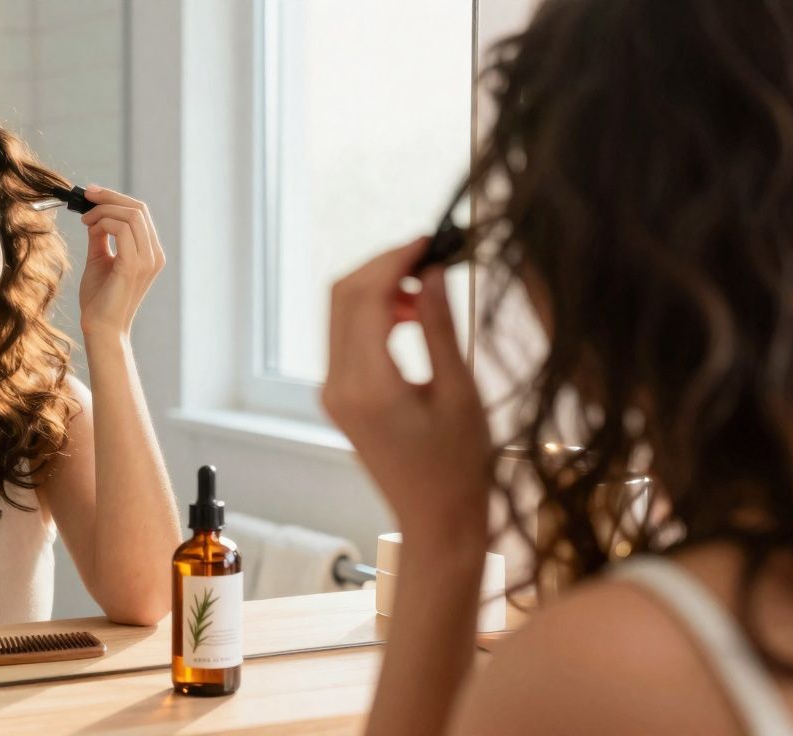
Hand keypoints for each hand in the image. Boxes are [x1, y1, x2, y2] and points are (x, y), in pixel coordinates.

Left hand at [76, 185, 165, 339]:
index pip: (140, 213)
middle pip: (138, 209)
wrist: (100, 328)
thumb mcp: (99, 259)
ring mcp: (147, 260)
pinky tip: (90, 228)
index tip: (91, 194)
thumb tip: (95, 214)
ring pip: (132, 214)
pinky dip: (104, 221)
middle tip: (86, 195)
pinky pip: (123, 228)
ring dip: (104, 210)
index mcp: (150, 253)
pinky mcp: (134, 265)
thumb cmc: (99, 299)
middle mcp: (154, 255)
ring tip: (85, 220)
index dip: (115, 198)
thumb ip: (100, 236)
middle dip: (109, 197)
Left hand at [322, 238, 490, 544]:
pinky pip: (346, 338)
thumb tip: (431, 273)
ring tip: (427, 289)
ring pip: (340, 314)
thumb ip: (440, 327)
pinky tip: (411, 316)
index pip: (364, 296)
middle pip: (342, 297)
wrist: (436, 519)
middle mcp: (338, 386)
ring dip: (378, 290)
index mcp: (367, 385)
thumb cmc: (459, 465)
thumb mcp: (459, 392)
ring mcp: (332, 393)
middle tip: (428, 255)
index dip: (393, 259)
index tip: (428, 241)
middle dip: (382, 267)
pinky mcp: (338, 398)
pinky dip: (373, 316)